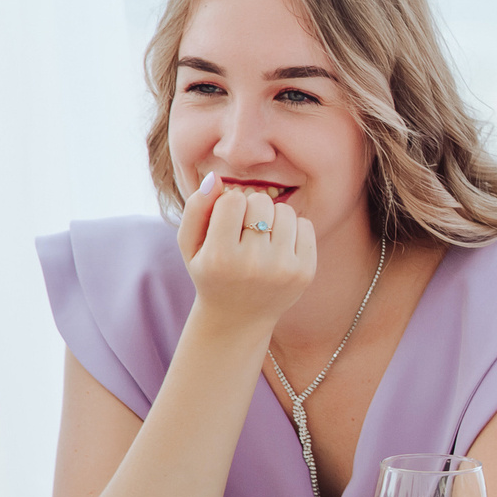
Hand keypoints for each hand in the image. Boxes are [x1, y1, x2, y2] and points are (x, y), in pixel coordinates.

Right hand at [176, 180, 317, 333]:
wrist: (238, 318)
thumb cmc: (211, 273)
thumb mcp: (190, 245)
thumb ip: (196, 209)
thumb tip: (215, 178)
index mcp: (220, 257)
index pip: (233, 200)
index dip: (229, 204)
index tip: (226, 221)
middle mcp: (253, 264)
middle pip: (261, 202)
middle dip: (252, 208)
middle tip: (245, 229)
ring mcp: (283, 269)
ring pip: (285, 211)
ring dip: (273, 217)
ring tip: (262, 237)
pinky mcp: (305, 272)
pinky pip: (306, 225)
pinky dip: (293, 229)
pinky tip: (279, 246)